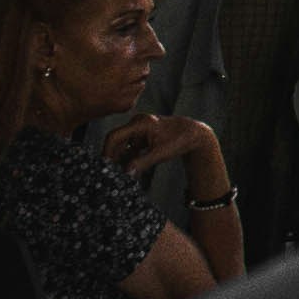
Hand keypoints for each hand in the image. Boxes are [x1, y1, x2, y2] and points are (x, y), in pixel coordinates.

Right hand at [112, 111, 237, 199]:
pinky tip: (129, 172)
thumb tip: (126, 173)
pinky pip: (130, 149)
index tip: (104, 166)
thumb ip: (143, 162)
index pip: (115, 136)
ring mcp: (139, 130)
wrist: (194, 135)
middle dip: (114, 158)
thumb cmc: (180, 139)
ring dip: (121, 161)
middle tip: (110, 174)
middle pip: (117, 142)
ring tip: (119, 175)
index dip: (107, 151)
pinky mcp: (142, 137)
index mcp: (141, 123)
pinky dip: (129, 160)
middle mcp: (137, 124)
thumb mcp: (162, 153)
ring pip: (123, 147)